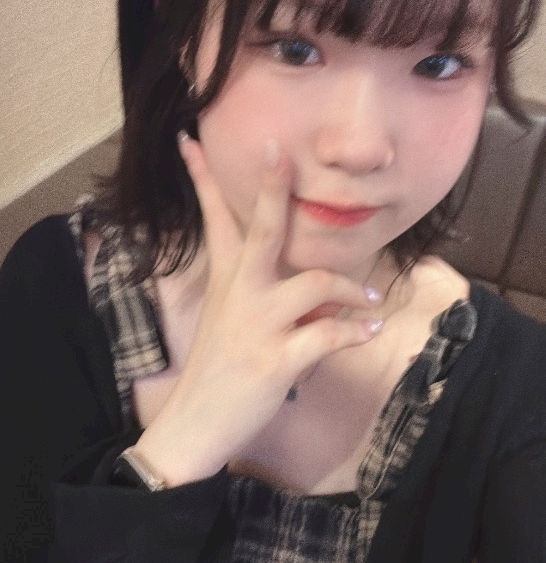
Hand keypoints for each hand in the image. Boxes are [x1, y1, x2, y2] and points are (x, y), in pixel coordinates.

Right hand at [133, 135, 382, 485]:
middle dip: (273, 188)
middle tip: (282, 151)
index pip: (215, 219)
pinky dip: (353, 331)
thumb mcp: (227, 318)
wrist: (197, 422)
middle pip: (262, 230)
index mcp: (226, 280)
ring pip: (315, 283)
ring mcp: (258, 325)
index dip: (204, 178)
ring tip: (370, 301)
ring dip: (351, 290)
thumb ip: (261, 290)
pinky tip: (368, 329)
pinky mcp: (277, 360)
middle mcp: (240, 294)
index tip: (191, 140)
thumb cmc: (218, 367)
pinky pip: (327, 336)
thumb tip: (310, 278)